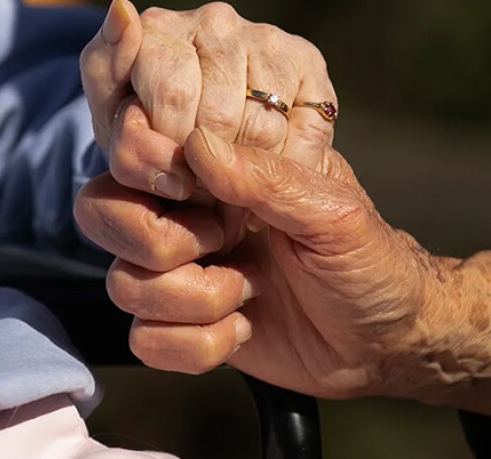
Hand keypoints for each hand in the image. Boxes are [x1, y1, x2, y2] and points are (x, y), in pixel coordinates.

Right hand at [75, 127, 490, 418]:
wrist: (389, 340)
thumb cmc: (371, 262)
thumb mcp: (334, 212)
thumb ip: (266, 176)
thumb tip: (198, 145)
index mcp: (217, 170)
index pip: (134, 149)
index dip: (145, 167)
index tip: (191, 190)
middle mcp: (187, 214)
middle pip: (101, 211)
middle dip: (158, 242)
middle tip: (225, 243)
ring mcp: (181, 272)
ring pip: (123, 284)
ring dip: (193, 300)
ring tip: (248, 294)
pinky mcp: (183, 328)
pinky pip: (144, 339)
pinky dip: (196, 346)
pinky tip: (241, 332)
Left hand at [79, 0, 337, 200]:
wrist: (192, 144)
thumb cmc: (144, 129)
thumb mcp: (111, 112)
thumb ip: (105, 66)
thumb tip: (125, 9)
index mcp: (158, 27)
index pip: (174, 96)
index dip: (171, 151)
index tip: (167, 170)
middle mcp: (215, 20)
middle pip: (220, 117)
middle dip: (206, 165)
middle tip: (199, 182)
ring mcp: (265, 37)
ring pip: (264, 128)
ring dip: (246, 169)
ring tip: (227, 175)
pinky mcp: (307, 61)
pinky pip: (306, 130)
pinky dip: (287, 163)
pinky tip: (264, 165)